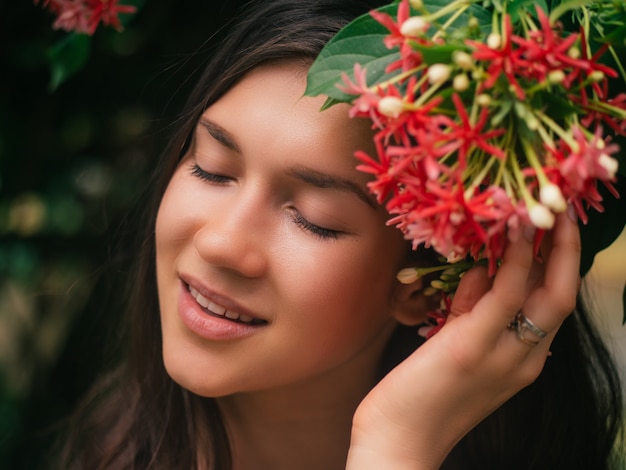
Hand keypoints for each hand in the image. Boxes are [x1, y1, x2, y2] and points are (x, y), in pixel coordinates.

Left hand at [346, 209, 580, 468]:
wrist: (400, 443)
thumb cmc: (423, 396)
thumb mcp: (456, 348)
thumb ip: (471, 311)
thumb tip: (481, 271)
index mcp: (522, 360)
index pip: (552, 305)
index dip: (559, 264)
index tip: (556, 229)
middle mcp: (524, 359)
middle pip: (564, 296)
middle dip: (569, 250)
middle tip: (563, 209)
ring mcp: (503, 355)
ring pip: (548, 294)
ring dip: (548, 246)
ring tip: (540, 207)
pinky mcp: (471, 348)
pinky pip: (504, 296)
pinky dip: (513, 262)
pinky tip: (511, 234)